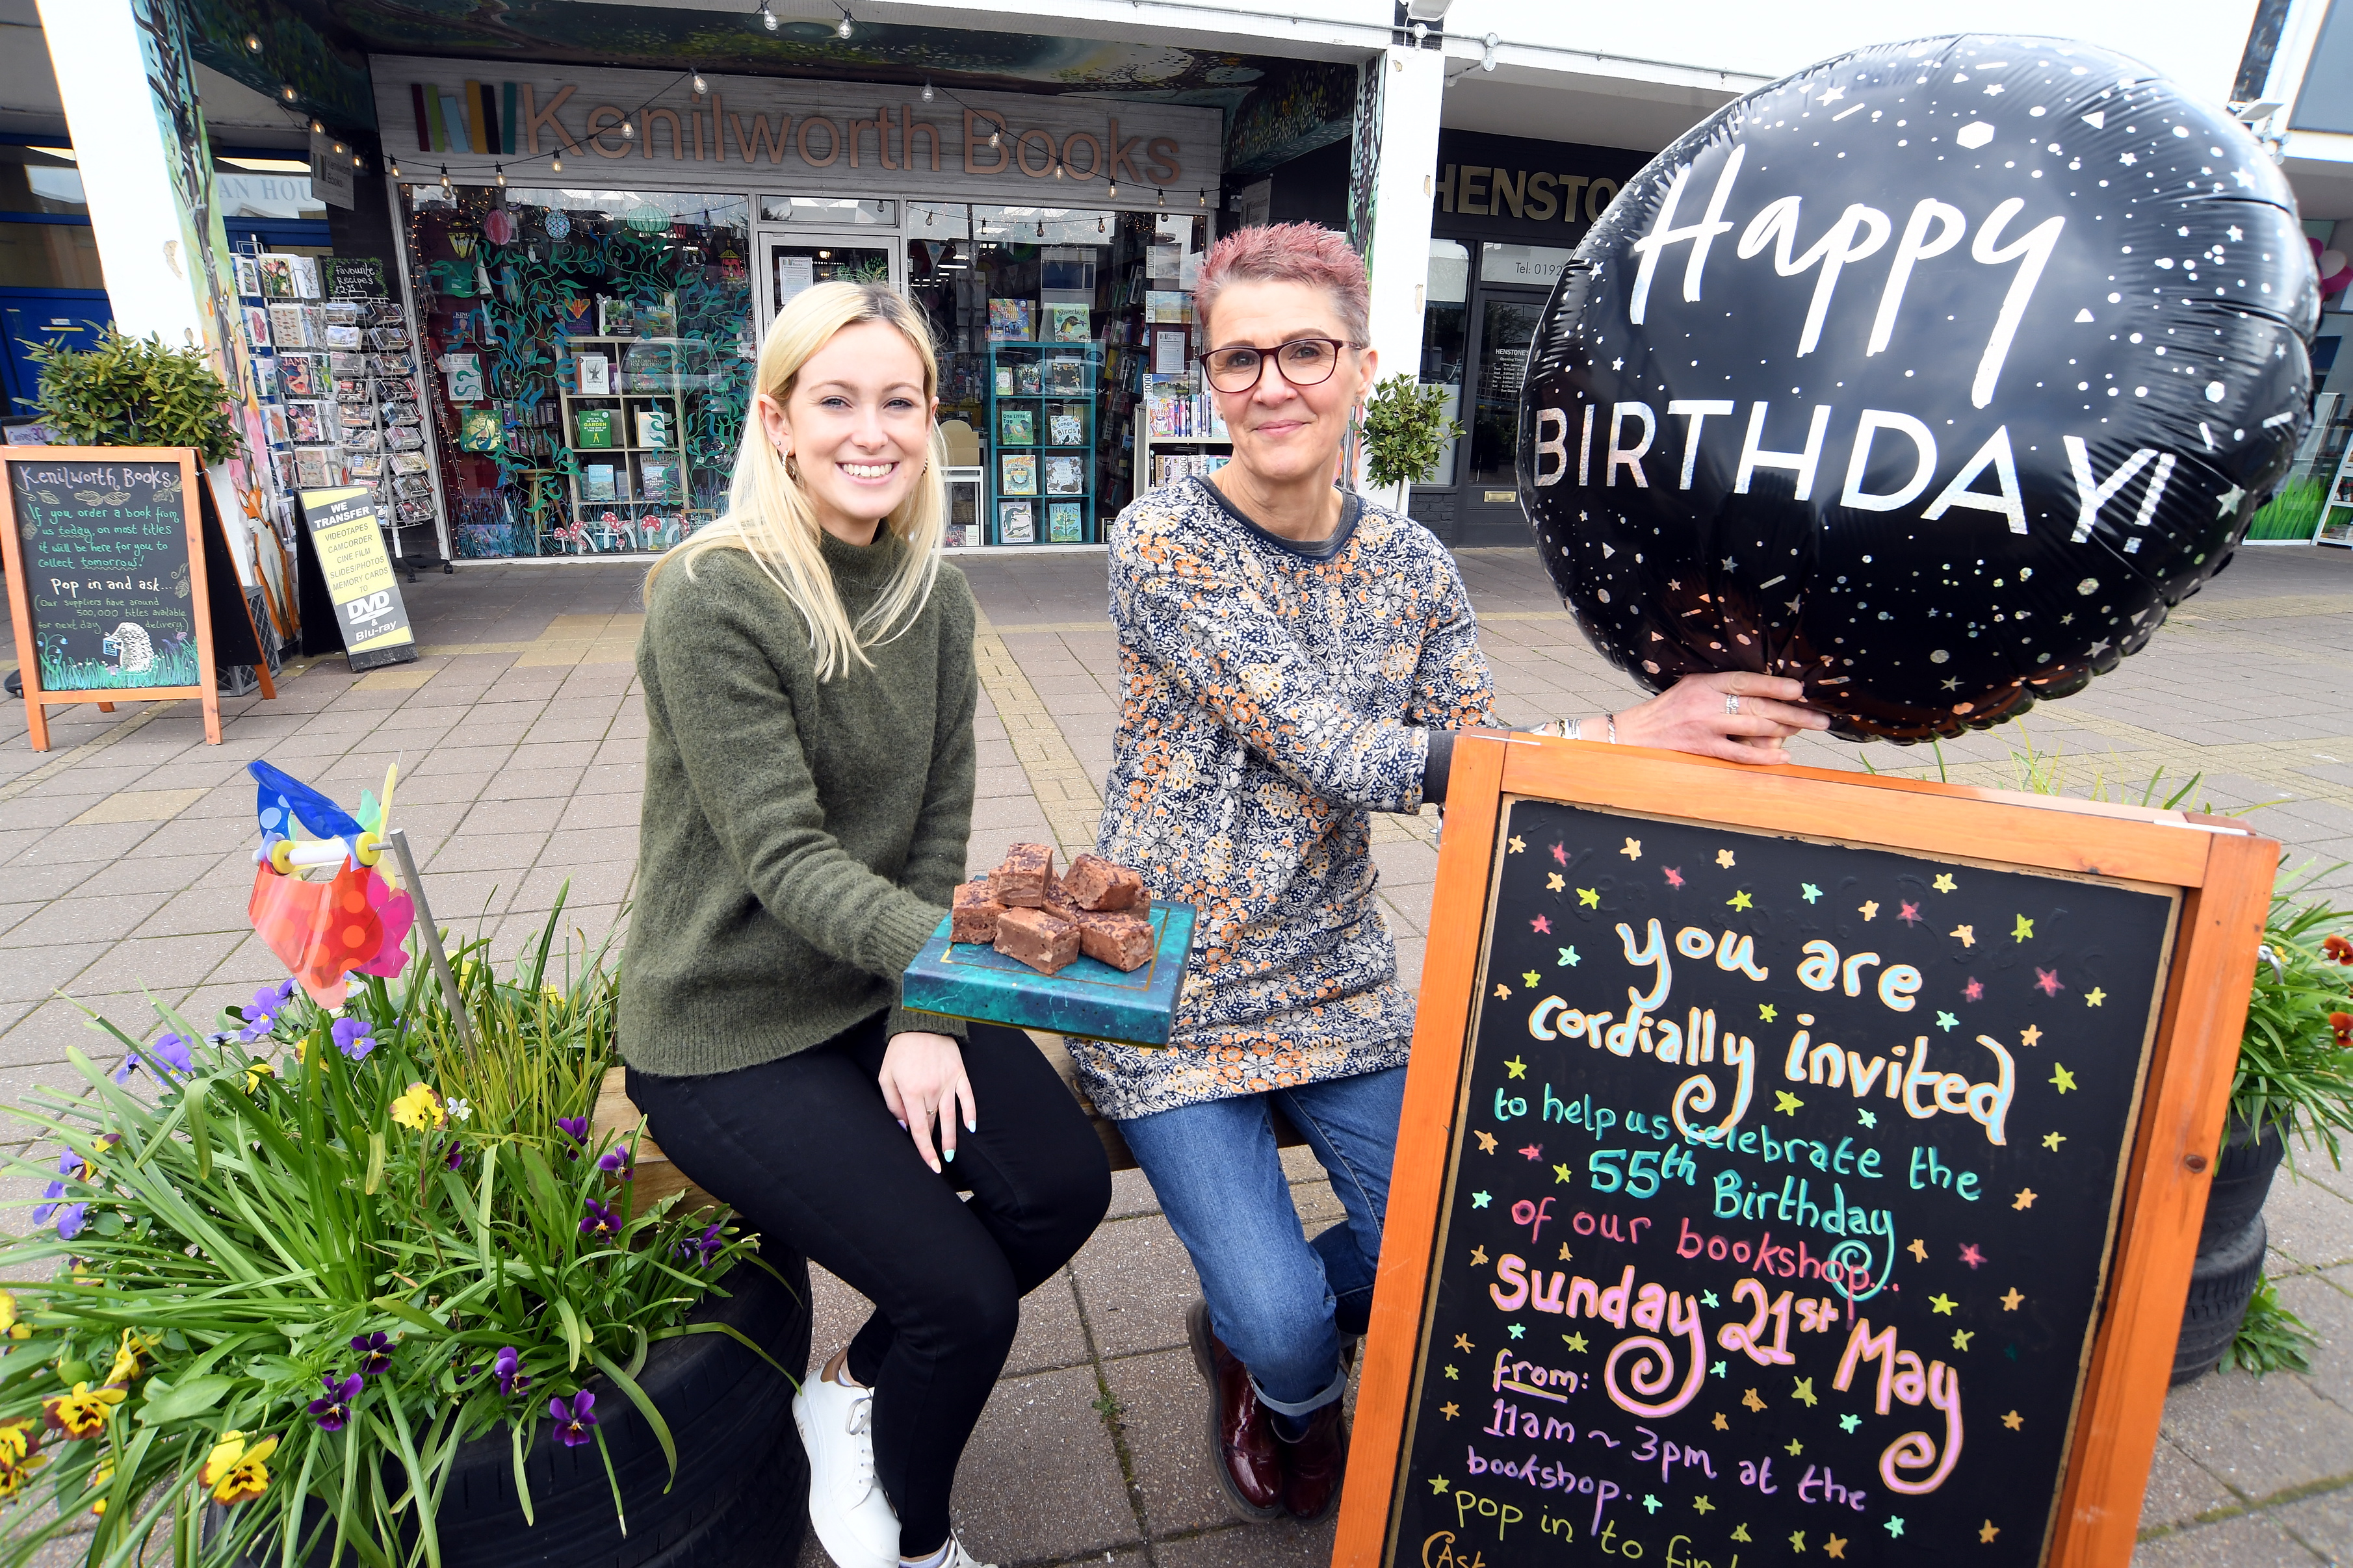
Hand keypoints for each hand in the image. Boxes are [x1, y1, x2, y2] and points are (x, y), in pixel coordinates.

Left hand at [877, 1032, 974, 1173]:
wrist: (921, 1021)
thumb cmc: (900, 1050)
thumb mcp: (886, 1075)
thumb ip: (892, 1103)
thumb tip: (902, 1125)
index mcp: (911, 1092)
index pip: (919, 1130)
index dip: (925, 1151)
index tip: (931, 1166)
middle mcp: (932, 1091)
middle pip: (934, 1125)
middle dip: (934, 1145)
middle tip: (935, 1161)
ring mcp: (948, 1083)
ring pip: (952, 1117)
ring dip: (952, 1138)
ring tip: (951, 1155)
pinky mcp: (959, 1074)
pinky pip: (968, 1097)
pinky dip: (971, 1113)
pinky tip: (971, 1128)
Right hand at [1608, 672, 1827, 763]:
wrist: (1636, 733)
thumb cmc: (1669, 708)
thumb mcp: (1692, 684)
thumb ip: (1721, 684)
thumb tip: (1761, 687)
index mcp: (1705, 683)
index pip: (1746, 681)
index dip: (1775, 685)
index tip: (1799, 690)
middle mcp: (1707, 703)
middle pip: (1758, 706)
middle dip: (1793, 712)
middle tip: (1819, 718)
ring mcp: (1706, 727)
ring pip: (1753, 728)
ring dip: (1784, 730)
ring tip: (1806, 731)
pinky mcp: (1703, 749)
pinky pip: (1739, 754)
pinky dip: (1763, 756)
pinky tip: (1783, 756)